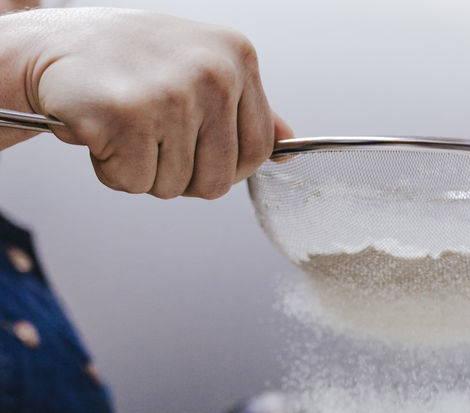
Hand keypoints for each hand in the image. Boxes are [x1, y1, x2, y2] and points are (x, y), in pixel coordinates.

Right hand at [10, 7, 291, 196]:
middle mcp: (211, 72)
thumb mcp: (203, 67)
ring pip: (173, 187)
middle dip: (181, 174)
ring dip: (144, 170)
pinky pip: (134, 182)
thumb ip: (249, 109)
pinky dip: (113, 170)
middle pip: (217, 182)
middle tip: (151, 134)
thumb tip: (290, 145)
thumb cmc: (132, 61)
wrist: (57, 46)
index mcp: (236, 58)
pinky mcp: (126, 117)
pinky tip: (103, 131)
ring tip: (126, 125)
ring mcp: (170, 94)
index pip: (258, 153)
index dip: (222, 166)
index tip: (194, 146)